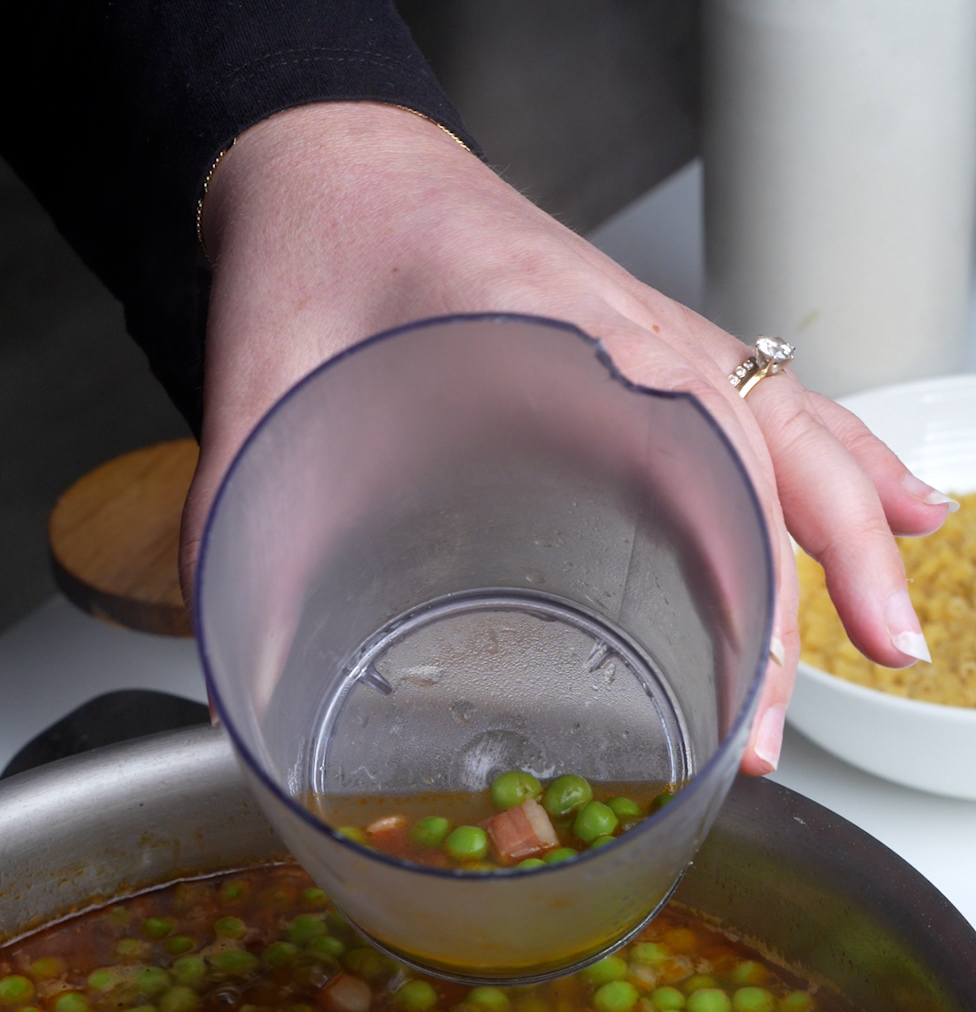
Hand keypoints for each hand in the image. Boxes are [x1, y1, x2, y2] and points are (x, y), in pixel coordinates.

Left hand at [182, 103, 951, 773]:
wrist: (330, 169)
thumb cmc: (312, 255)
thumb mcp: (259, 391)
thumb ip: (237, 524)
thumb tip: (235, 680)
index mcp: (551, 333)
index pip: (689, 452)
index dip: (732, 579)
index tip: (742, 692)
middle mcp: (627, 336)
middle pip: (764, 457)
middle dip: (810, 590)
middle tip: (812, 717)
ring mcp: (647, 344)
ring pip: (788, 434)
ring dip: (853, 534)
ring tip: (900, 636)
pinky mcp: (641, 359)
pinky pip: (765, 412)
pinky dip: (835, 468)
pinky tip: (890, 518)